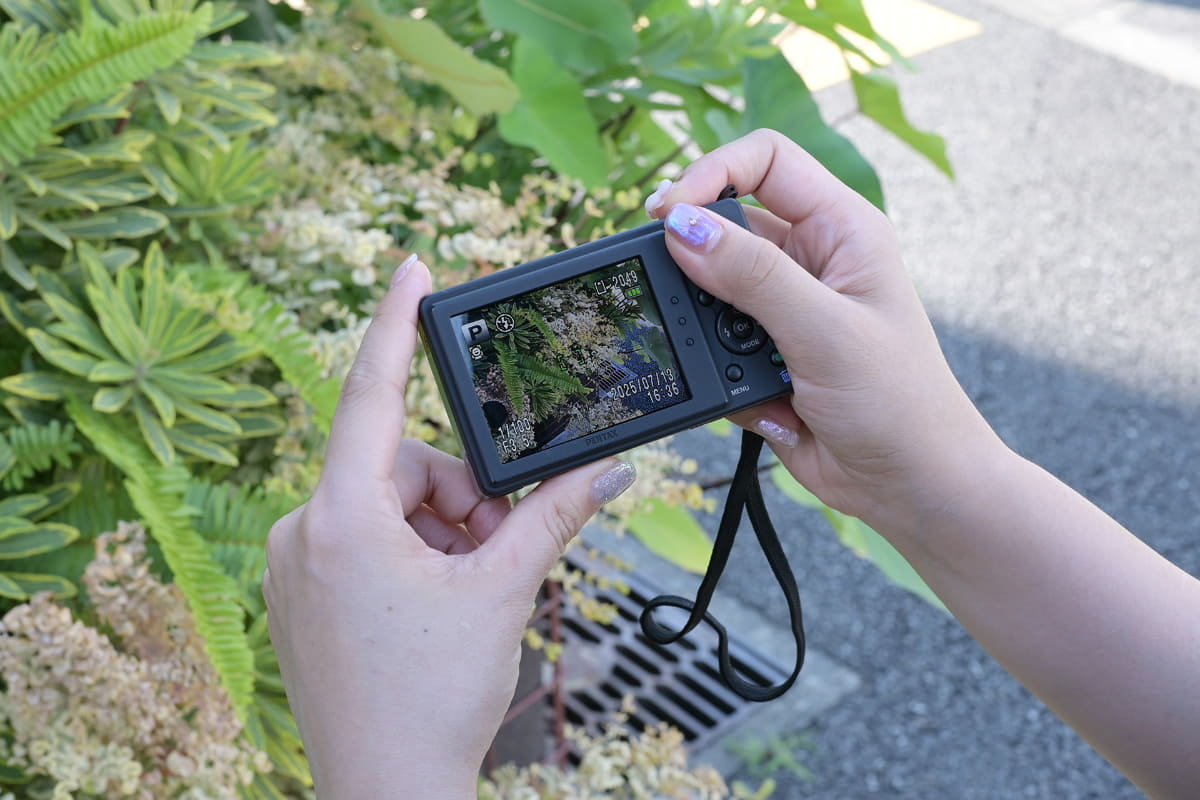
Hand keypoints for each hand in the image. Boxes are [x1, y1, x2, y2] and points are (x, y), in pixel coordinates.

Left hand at [263, 258, 635, 799]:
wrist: (387, 794)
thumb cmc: (431, 700)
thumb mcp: (502, 592)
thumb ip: (553, 518)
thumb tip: (610, 472)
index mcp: (340, 520)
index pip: (371, 395)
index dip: (394, 323)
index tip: (411, 265)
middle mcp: (301, 533)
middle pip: (402, 466)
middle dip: (463, 496)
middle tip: (498, 548)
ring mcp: (295, 567)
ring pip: (388, 506)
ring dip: (443, 531)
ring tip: (473, 587)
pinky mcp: (302, 595)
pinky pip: (364, 540)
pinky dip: (412, 553)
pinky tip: (439, 602)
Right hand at [646, 129, 1004, 530]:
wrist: (910, 487)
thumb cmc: (899, 402)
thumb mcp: (825, 330)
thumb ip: (752, 275)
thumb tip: (682, 227)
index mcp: (840, 228)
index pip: (765, 160)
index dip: (711, 174)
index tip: (668, 216)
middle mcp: (809, 260)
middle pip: (724, 223)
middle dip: (695, 260)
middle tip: (666, 288)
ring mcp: (782, 309)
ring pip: (708, 290)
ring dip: (709, 329)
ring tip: (737, 364)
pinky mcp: (762, 357)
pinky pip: (711, 346)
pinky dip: (719, 374)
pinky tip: (760, 400)